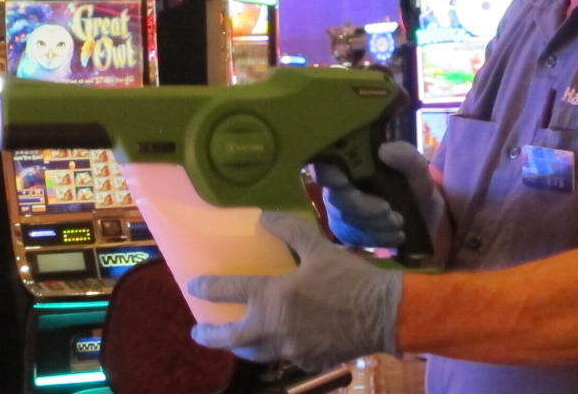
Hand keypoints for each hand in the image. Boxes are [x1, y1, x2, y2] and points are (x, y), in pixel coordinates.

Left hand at [188, 211, 402, 372]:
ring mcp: (291, 349)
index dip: (207, 288)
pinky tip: (277, 343)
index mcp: (274, 296)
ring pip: (256, 353)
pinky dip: (274, 350)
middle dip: (210, 336)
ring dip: (240, 346)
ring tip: (234, 341)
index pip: (230, 291)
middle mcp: (275, 327)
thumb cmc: (350, 278)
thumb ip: (289, 231)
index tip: (193, 286)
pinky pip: (283, 357)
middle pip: (232, 338)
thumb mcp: (319, 247)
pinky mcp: (308, 362)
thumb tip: (264, 217)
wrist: (384, 314)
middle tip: (197, 332)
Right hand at [315, 141, 449, 261]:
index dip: (327, 173)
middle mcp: (339, 186)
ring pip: (346, 221)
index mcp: (353, 164)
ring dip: (374, 226)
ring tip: (399, 223)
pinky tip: (396, 236)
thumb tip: (384, 150)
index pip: (325, 165)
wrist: (426, 221)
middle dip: (365, 209)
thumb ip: (408, 159)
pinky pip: (353, 238)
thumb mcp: (420, 173)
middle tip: (392, 214)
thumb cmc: (417, 190)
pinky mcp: (346, 231)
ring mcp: (340, 210)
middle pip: (337, 198)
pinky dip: (377, 239)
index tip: (343, 181)